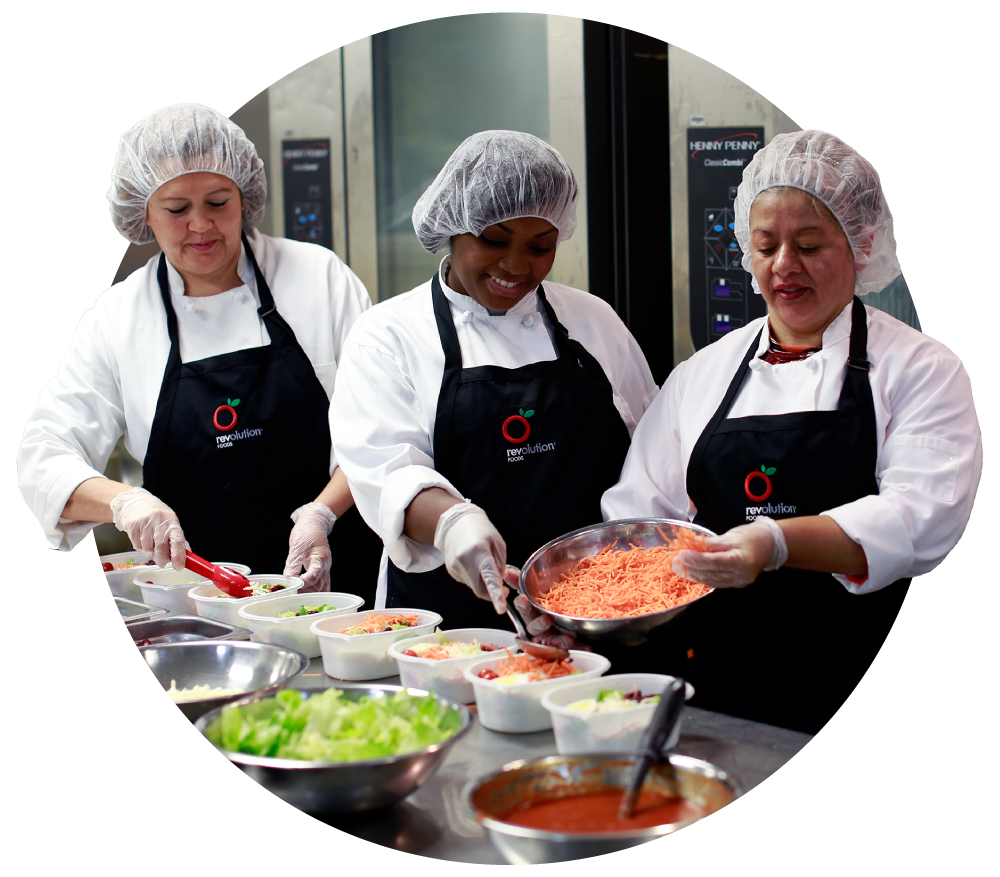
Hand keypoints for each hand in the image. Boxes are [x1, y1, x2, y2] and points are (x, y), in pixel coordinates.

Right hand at [110, 486, 187, 569]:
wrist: (135, 502)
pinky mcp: (132, 526)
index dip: (178, 555)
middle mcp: (158, 520)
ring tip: (151, 548)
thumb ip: (176, 539)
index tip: (179, 566)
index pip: (177, 540)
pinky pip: (137, 545)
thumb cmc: (156, 515)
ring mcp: (144, 523)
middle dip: (162, 558)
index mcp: (171, 521)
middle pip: (161, 546)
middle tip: (163, 562)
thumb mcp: (170, 523)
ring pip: (147, 548)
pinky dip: (141, 549)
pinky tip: (142, 542)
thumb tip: (185, 556)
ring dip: (150, 554)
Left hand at [283, 502, 336, 592]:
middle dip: (305, 591)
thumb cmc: (306, 532)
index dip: (303, 583)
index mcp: (320, 558)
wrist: (314, 523)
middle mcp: (325, 565)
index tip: (293, 585)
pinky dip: (316, 591)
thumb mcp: (296, 547)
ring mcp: (325, 567)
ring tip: (297, 594)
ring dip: (310, 593)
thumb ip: (293, 565)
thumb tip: (288, 579)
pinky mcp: (323, 568)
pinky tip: (309, 594)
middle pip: (318, 585)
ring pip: (321, 587)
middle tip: (292, 593)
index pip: (313, 576)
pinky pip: (323, 583)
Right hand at [433, 503, 508, 612]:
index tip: (501, 609)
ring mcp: (455, 568)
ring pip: (474, 586)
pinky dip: (475, 578)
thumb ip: (500, 565)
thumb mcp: (498, 543)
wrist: (455, 523)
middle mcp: (464, 562)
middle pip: (480, 590)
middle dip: (492, 593)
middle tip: (503, 589)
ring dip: (483, 582)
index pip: (489, 578)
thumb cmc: (480, 529)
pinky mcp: (452, 571)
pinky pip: (468, 581)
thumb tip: (499, 583)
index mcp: (478, 552)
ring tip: (484, 565)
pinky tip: (474, 564)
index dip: (496, 595)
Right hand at [506, 566, 588, 650]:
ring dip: (559, 640)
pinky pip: (569, 645)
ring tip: (569, 637)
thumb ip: (520, 581)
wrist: (559, 611)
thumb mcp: (533, 589)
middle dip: (540, 624)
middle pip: (534, 627)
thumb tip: (506, 571)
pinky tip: (587, 646)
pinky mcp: (563, 641)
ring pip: (551, 639)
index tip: (523, 598)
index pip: (522, 607)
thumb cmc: (542, 601)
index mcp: (530, 611)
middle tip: (547, 619)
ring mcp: (550, 635)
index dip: (522, 604)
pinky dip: (578, 646)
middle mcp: (537, 624)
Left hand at [672, 516, 787, 587]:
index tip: (681, 554)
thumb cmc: (752, 536)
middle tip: (674, 562)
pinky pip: (716, 583)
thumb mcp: (732, 535)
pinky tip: (692, 573)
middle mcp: (741, 574)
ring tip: (678, 568)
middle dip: (690, 567)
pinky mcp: (736, 584)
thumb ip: (713, 543)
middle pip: (710, 572)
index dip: (696, 558)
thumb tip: (693, 544)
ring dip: (693, 574)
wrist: (770, 545)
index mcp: (742, 560)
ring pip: (711, 580)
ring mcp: (739, 582)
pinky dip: (703, 577)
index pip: (714, 561)